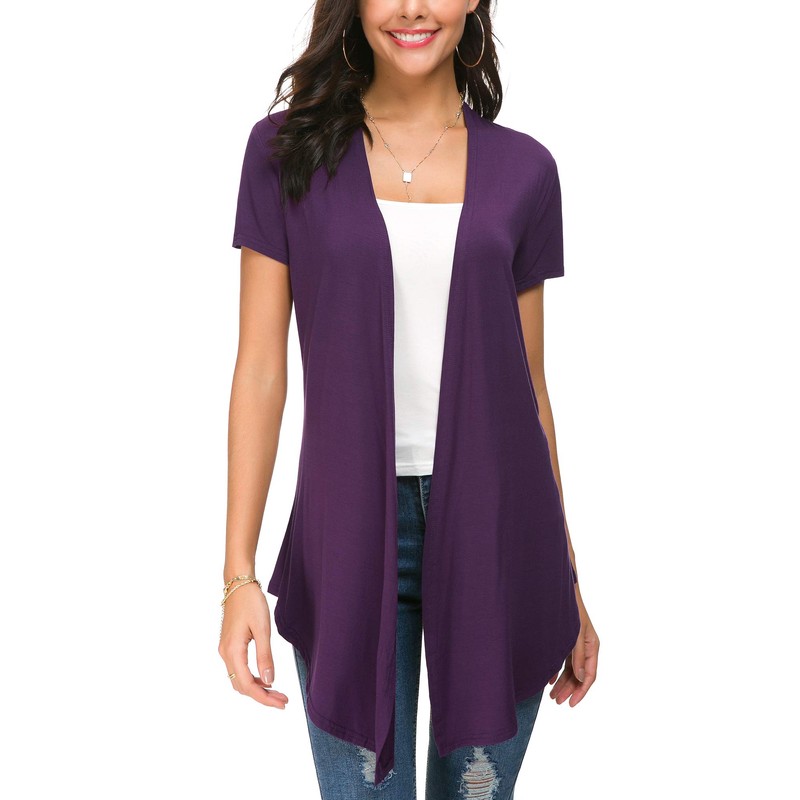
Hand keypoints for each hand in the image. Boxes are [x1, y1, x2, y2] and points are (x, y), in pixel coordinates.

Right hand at [218, 581, 288, 708]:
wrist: (238, 584)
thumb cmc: (251, 602)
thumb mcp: (262, 629)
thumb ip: (265, 656)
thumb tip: (269, 681)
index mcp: (233, 651)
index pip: (247, 685)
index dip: (264, 698)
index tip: (281, 703)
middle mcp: (225, 654)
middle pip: (241, 686)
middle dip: (262, 696)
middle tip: (282, 700)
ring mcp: (226, 650)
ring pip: (239, 679)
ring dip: (257, 688)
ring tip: (277, 692)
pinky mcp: (229, 646)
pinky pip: (238, 669)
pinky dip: (252, 678)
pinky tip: (265, 678)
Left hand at [548, 591, 597, 706]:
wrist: (558, 589)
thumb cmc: (569, 609)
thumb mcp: (574, 634)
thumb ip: (578, 656)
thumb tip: (580, 678)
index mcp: (592, 646)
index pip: (589, 675)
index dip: (581, 691)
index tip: (571, 703)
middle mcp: (586, 647)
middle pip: (579, 675)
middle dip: (569, 690)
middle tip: (557, 702)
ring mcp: (576, 644)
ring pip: (571, 670)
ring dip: (562, 683)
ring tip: (552, 696)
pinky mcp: (566, 640)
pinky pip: (564, 661)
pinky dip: (557, 672)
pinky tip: (549, 680)